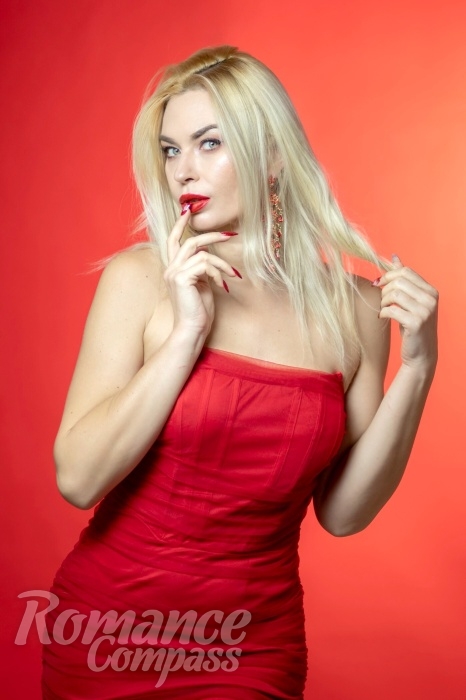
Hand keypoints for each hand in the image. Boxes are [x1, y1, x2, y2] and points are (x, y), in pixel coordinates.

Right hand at [163, 208, 240, 338]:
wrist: (192, 329)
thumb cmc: (199, 311)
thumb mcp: (202, 285)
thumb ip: (201, 269)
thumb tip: (208, 255)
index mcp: (173, 270)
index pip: (173, 241)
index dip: (179, 225)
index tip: (187, 211)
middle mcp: (170, 269)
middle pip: (190, 242)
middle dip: (211, 236)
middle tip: (230, 234)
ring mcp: (174, 273)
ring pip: (202, 253)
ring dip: (221, 263)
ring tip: (231, 274)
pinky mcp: (182, 278)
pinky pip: (205, 264)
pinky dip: (217, 272)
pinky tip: (221, 285)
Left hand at [373, 255, 437, 374]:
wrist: (421, 354)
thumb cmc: (412, 326)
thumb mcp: (410, 301)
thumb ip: (404, 280)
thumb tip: (394, 257)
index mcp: (430, 291)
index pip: (406, 272)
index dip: (388, 275)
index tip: (378, 284)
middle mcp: (431, 299)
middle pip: (399, 281)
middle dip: (384, 289)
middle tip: (381, 300)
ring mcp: (425, 311)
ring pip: (394, 294)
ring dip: (383, 301)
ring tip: (383, 309)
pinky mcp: (416, 323)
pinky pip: (392, 309)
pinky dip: (382, 312)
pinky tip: (382, 317)